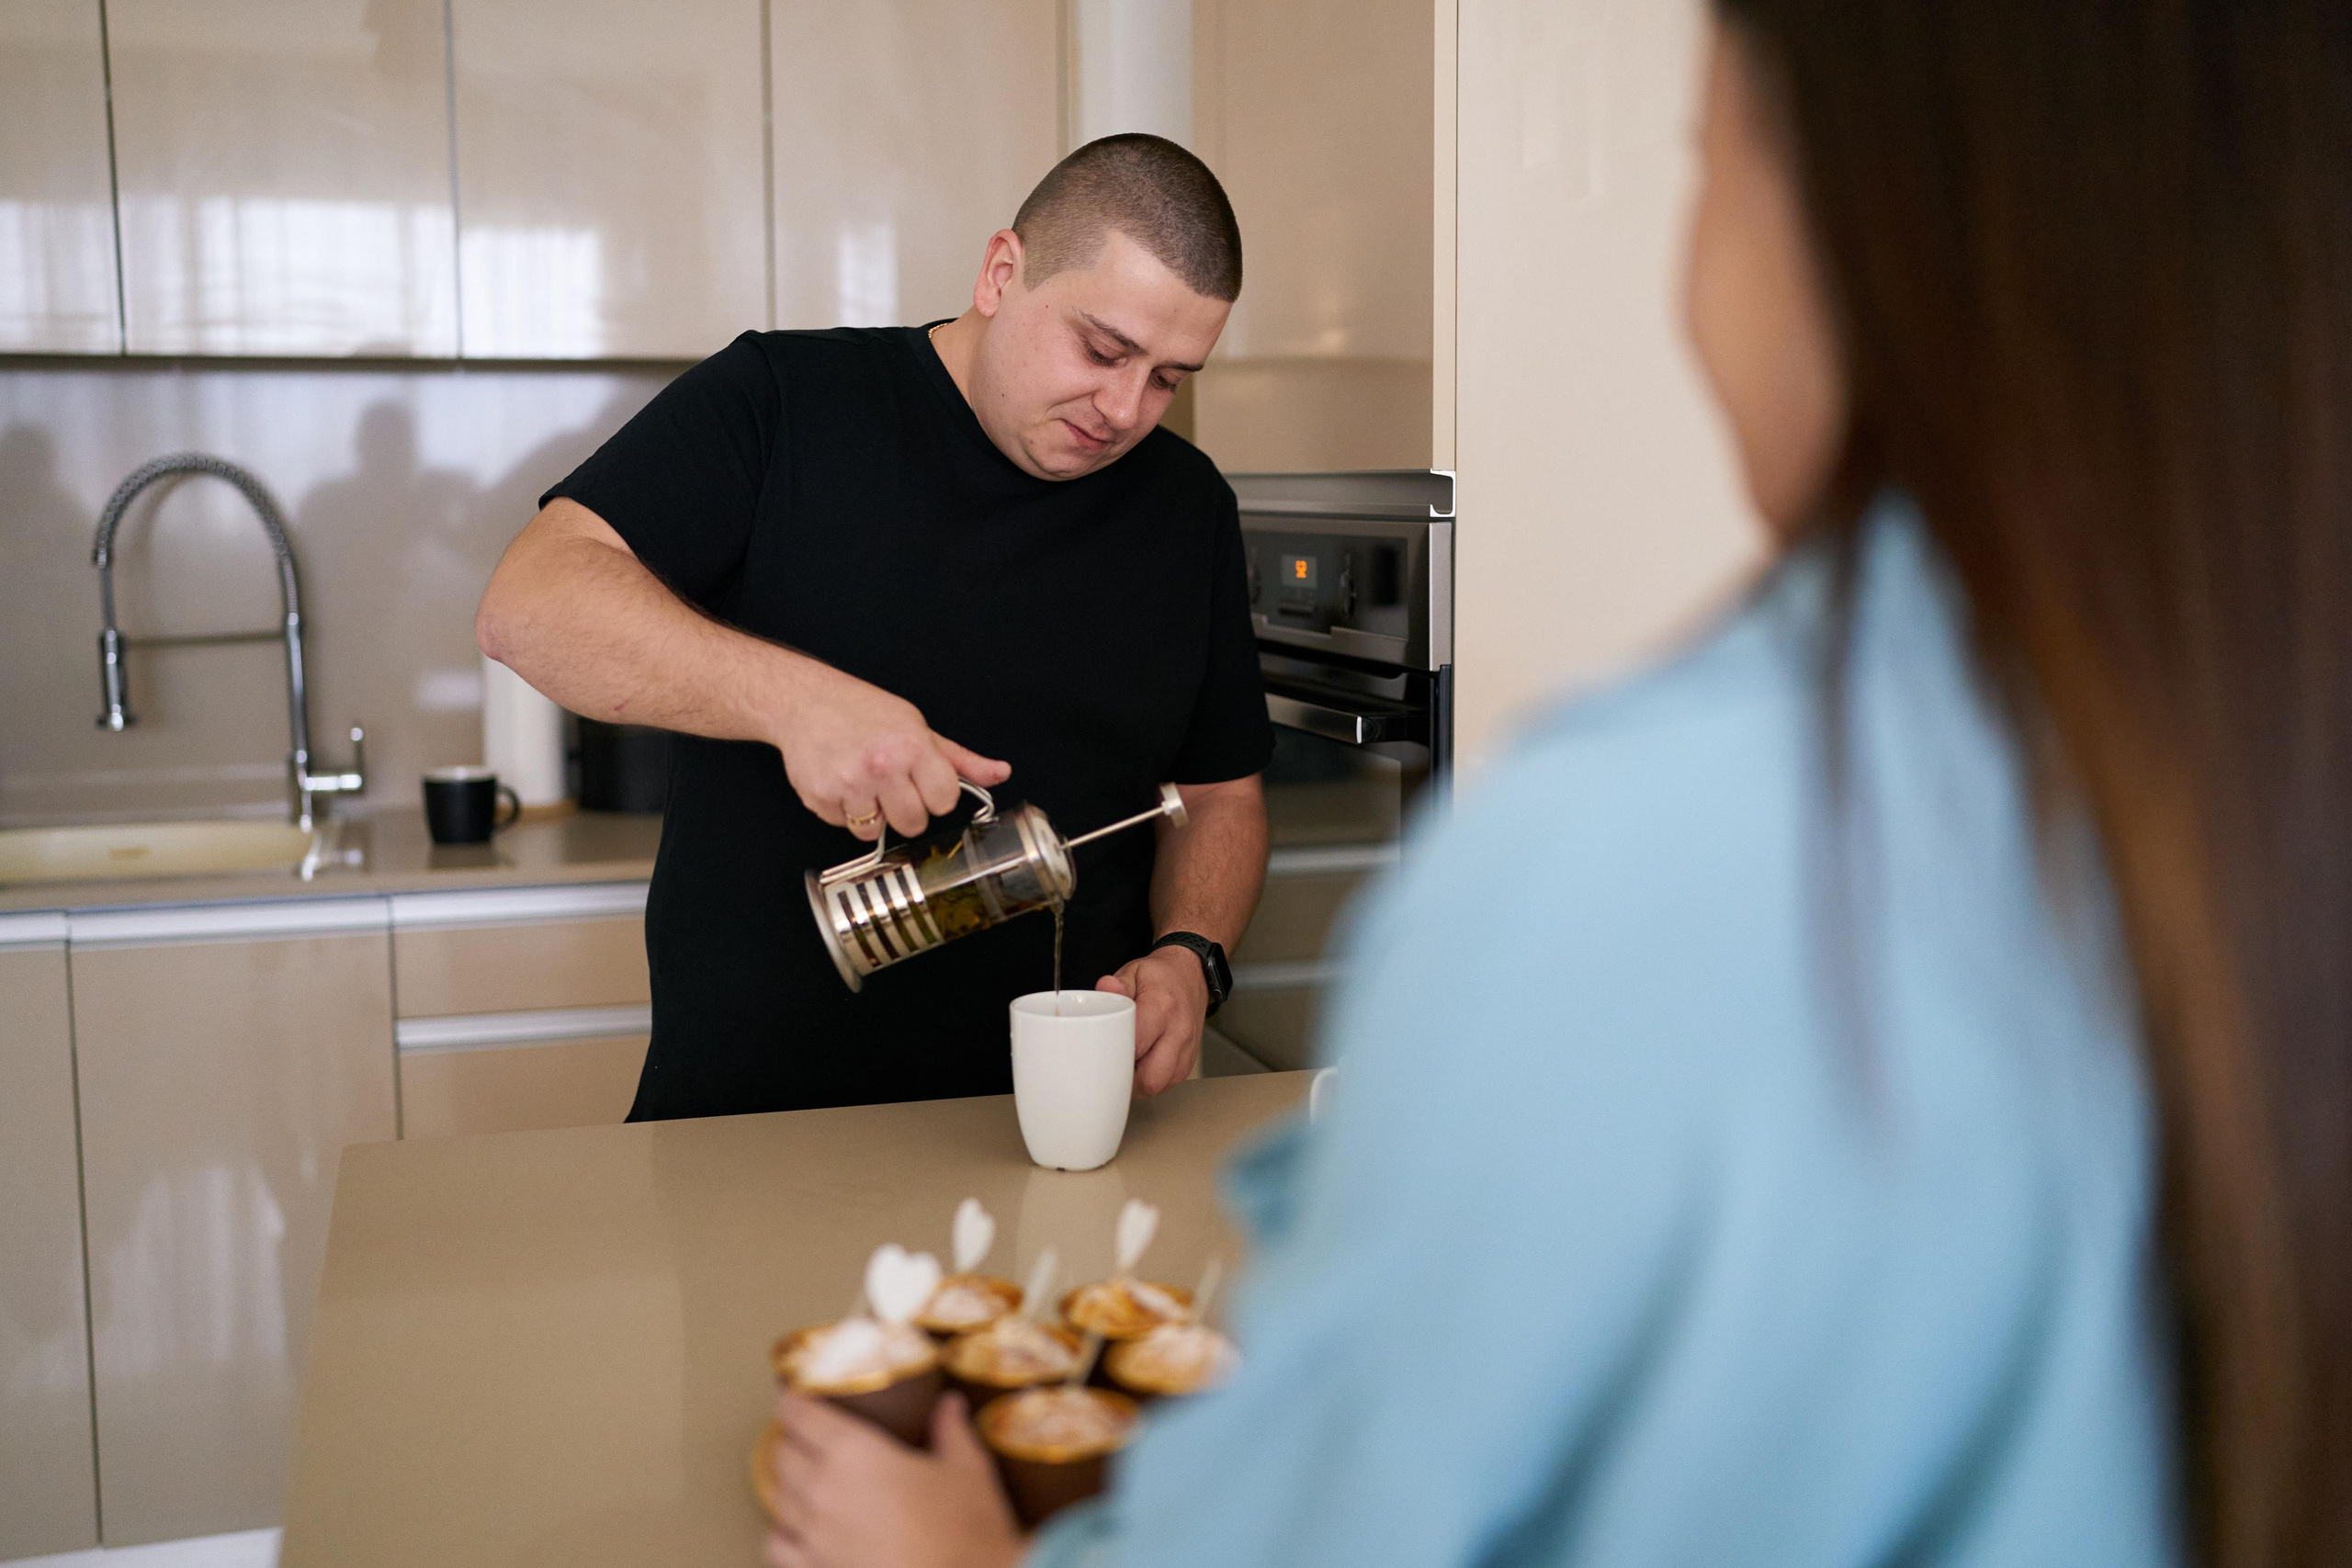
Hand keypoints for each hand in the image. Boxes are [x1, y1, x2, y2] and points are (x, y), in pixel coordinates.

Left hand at [766, 1392, 1023, 1567]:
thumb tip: (950, 1404)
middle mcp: (823, 1489)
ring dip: (787, 1483)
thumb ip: (951, 1431)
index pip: (800, 1414)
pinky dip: (782, 1533)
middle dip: (791, 1440)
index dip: (793, 1401)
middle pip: (783, 1453)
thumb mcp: (966, 1470)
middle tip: (806, 1435)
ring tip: (803, 1478)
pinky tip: (798, 1529)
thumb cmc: (966, 1530)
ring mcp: (814, 1535)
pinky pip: (777, 1546)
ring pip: (777, 1497)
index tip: (794, 1397)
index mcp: (855, 1452)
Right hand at [771, 659, 1009, 840]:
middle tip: (890, 783)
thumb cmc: (864, 711)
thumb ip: (959, 759)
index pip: (945, 802)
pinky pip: (843, 826)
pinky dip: (842, 811)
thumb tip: (1000, 773)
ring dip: (870, 814)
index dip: (935, 795)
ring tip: (862, 781)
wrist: (804, 701)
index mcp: (912, 747)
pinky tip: (839, 781)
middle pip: (913, 824)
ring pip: (875, 832)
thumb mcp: (917, 727)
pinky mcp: (820, 797)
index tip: (922, 782)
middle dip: (905, 810)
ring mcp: (849, 784)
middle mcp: (882, 766)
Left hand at [1096, 946, 1208, 1095]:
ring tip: (1126, 1064)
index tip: (1101, 1053)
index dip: (1116, 1055)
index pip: (1137, 1045)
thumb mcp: (1135, 972)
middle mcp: (1179, 1033)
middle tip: (1113, 1064)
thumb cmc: (1161, 977)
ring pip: (1159, 1086)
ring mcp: (1187, 1050)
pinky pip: (1168, 1084)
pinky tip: (1141, 1066)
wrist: (1191, 976)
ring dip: (1138, 1083)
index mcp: (1162, 1008)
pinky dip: (1151, 1082)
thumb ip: (1118, 984)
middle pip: (1151, 1078)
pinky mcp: (1189, 1062)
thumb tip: (1105, 988)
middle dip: (1127, 1079)